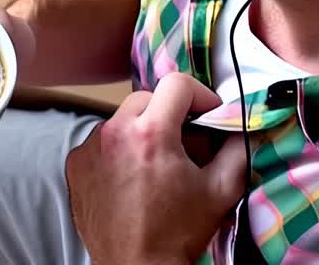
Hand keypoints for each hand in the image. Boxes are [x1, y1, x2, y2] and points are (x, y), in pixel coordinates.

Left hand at [65, 72, 247, 264]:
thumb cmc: (177, 233)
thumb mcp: (221, 190)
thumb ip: (237, 148)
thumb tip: (242, 124)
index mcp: (151, 134)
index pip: (176, 84)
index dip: (200, 95)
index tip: (207, 115)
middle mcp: (114, 134)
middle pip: (147, 98)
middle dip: (170, 112)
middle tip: (186, 140)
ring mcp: (89, 148)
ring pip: (121, 118)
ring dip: (142, 130)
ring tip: (157, 163)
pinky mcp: (75, 165)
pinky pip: (101, 142)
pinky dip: (118, 150)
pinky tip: (132, 176)